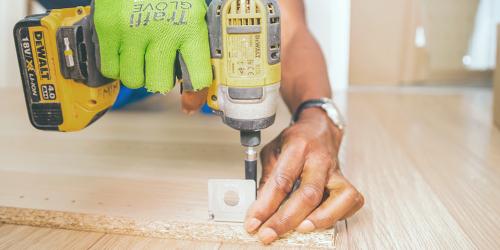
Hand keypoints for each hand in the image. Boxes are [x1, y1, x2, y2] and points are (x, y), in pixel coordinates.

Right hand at [93, 0, 211, 93]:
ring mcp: (133, 31)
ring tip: (140, 55)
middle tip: (158, 64)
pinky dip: (116, 66)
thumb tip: (190, 98)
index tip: (190, 100)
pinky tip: (124, 51)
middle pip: (160, 85)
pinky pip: (111, 69)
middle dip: (159, 79)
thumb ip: (194, 50)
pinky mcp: (108, 29)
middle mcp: (163, 32)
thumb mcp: (192, 15)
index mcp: (191, 28)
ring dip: (137, 73)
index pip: (197, 77)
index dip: (194, 93)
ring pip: (134, 80)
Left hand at [244, 108, 363, 243]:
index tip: (253, 222)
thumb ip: (267, 179)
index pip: (281, 181)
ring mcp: (336, 171)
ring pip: (339, 198)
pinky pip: (351, 201)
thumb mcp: (273, 152)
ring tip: (300, 230)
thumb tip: (259, 208)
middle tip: (269, 234)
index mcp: (298, 148)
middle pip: (308, 194)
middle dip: (286, 220)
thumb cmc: (295, 141)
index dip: (265, 206)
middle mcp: (320, 160)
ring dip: (320, 219)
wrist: (319, 128)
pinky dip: (338, 215)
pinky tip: (321, 221)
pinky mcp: (346, 181)